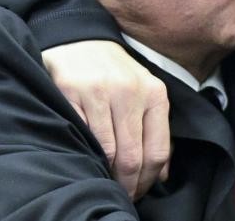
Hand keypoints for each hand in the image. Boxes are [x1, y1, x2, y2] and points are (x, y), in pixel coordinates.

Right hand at [42, 40, 170, 199]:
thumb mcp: (144, 93)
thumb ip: (155, 130)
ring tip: (105, 181)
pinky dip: (87, 154)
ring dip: (107, 174)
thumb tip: (162, 174)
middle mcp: (131, 91)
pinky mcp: (72, 91)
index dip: (148, 180)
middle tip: (121, 194)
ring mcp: (101, 91)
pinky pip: (83, 136)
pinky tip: (88, 159)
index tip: (139, 192)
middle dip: (128, 184)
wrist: (80, 38)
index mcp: (155, 93)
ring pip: (108, 151)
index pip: (158, 151)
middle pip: (133, 157)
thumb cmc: (115, 73)